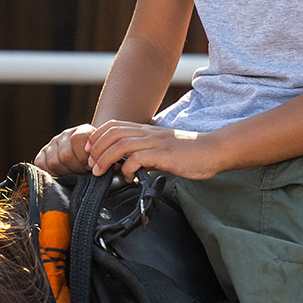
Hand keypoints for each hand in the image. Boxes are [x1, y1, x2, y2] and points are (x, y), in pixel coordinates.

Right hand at [34, 125, 94, 175]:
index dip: (84, 157)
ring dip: (65, 173)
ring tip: (74, 175)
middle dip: (76, 169)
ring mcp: (53, 143)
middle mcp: (66, 134)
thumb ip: (100, 157)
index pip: (77, 139)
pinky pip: (41, 165)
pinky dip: (51, 173)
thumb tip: (92, 164)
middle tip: (83, 173)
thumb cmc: (98, 160)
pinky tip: (62, 175)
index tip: (92, 166)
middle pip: (65, 155)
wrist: (89, 159)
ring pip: (54, 163)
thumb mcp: (103, 156)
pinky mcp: (42, 154)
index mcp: (83, 130)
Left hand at [86, 121, 220, 180]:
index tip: (89, 151)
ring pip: (121, 144)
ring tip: (99, 172)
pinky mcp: (164, 154)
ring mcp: (156, 143)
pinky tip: (127, 177)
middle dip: (96, 148)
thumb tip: (129, 166)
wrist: (213, 151)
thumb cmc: (189, 153)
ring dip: (105, 158)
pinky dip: (126, 169)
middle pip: (112, 133)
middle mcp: (148, 133)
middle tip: (90, 164)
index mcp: (146, 130)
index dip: (97, 136)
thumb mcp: (162, 149)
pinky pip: (138, 159)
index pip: (114, 125)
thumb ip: (145, 154)